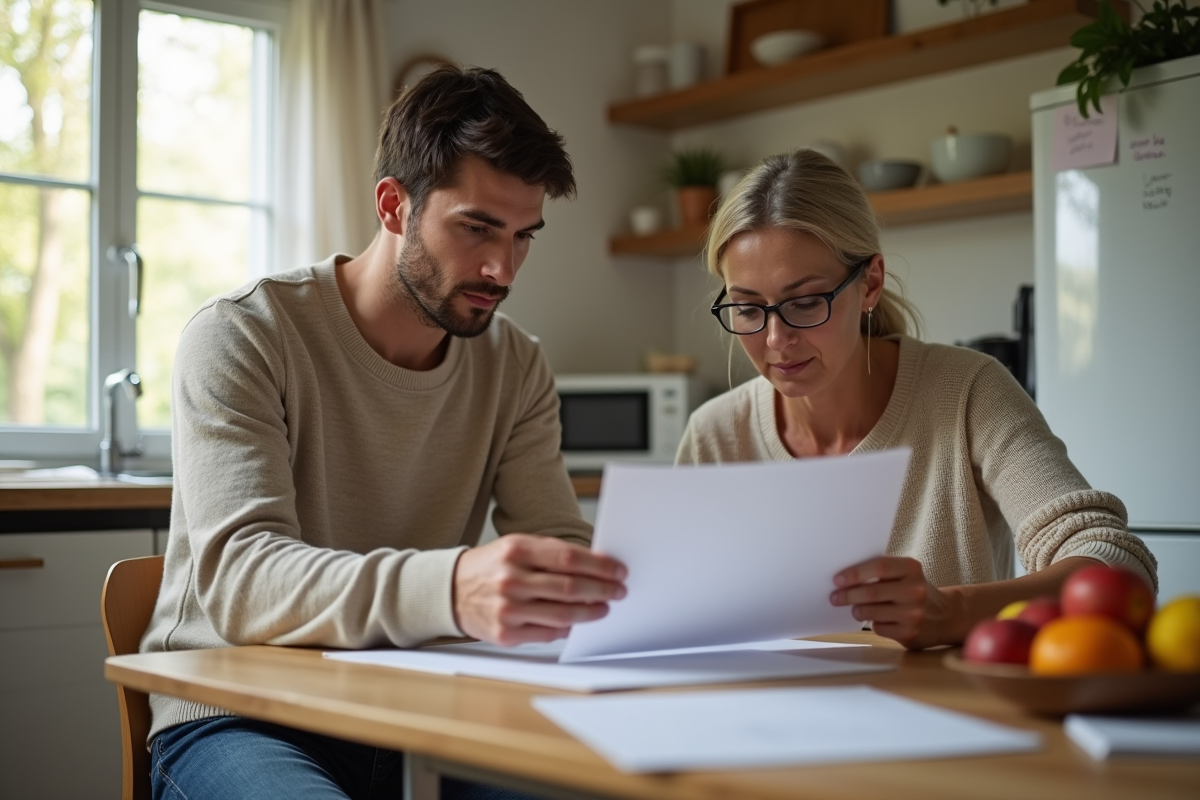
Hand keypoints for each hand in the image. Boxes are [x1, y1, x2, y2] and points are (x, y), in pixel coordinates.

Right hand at [453, 534, 626, 645]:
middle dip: (602, 589)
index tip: (618, 570)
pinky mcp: (505, 633)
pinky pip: (548, 633)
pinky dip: (568, 628)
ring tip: (604, 607)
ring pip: (563, 613)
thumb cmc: (492, 567)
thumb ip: (552, 554)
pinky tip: (578, 622)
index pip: (568, 557)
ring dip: (591, 612)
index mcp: (516, 551)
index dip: (599, 565)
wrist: (452, 590)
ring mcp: (507, 609)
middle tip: (618, 590)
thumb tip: (595, 566)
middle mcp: (511, 579)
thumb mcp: (516, 547)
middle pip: (570, 587)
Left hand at [830, 556, 963, 649]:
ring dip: (858, 610)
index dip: (855, 573)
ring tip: (856, 609)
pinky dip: (874, 623)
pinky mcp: (910, 633)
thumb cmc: (915, 591)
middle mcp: (915, 590)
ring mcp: (913, 613)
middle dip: (848, 595)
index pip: (879, 567)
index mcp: (912, 569)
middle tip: (835, 597)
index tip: (837, 580)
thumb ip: (882, 573)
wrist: (946, 616)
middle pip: (871, 592)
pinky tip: (879, 619)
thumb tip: (844, 580)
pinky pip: (879, 628)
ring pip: (871, 612)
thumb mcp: (906, 574)